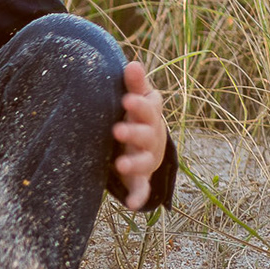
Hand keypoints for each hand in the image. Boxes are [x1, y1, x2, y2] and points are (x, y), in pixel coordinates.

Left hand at [112, 60, 166, 208]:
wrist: (145, 140)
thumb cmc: (136, 114)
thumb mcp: (136, 98)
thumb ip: (134, 84)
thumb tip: (132, 63)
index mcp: (149, 115)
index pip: (149, 108)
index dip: (139, 105)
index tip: (126, 99)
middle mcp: (151, 137)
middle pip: (147, 135)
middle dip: (134, 133)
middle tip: (117, 130)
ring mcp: (147, 158)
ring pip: (145, 161)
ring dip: (134, 164)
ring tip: (120, 165)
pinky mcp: (140, 176)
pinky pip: (142, 187)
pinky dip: (139, 196)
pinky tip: (132, 205)